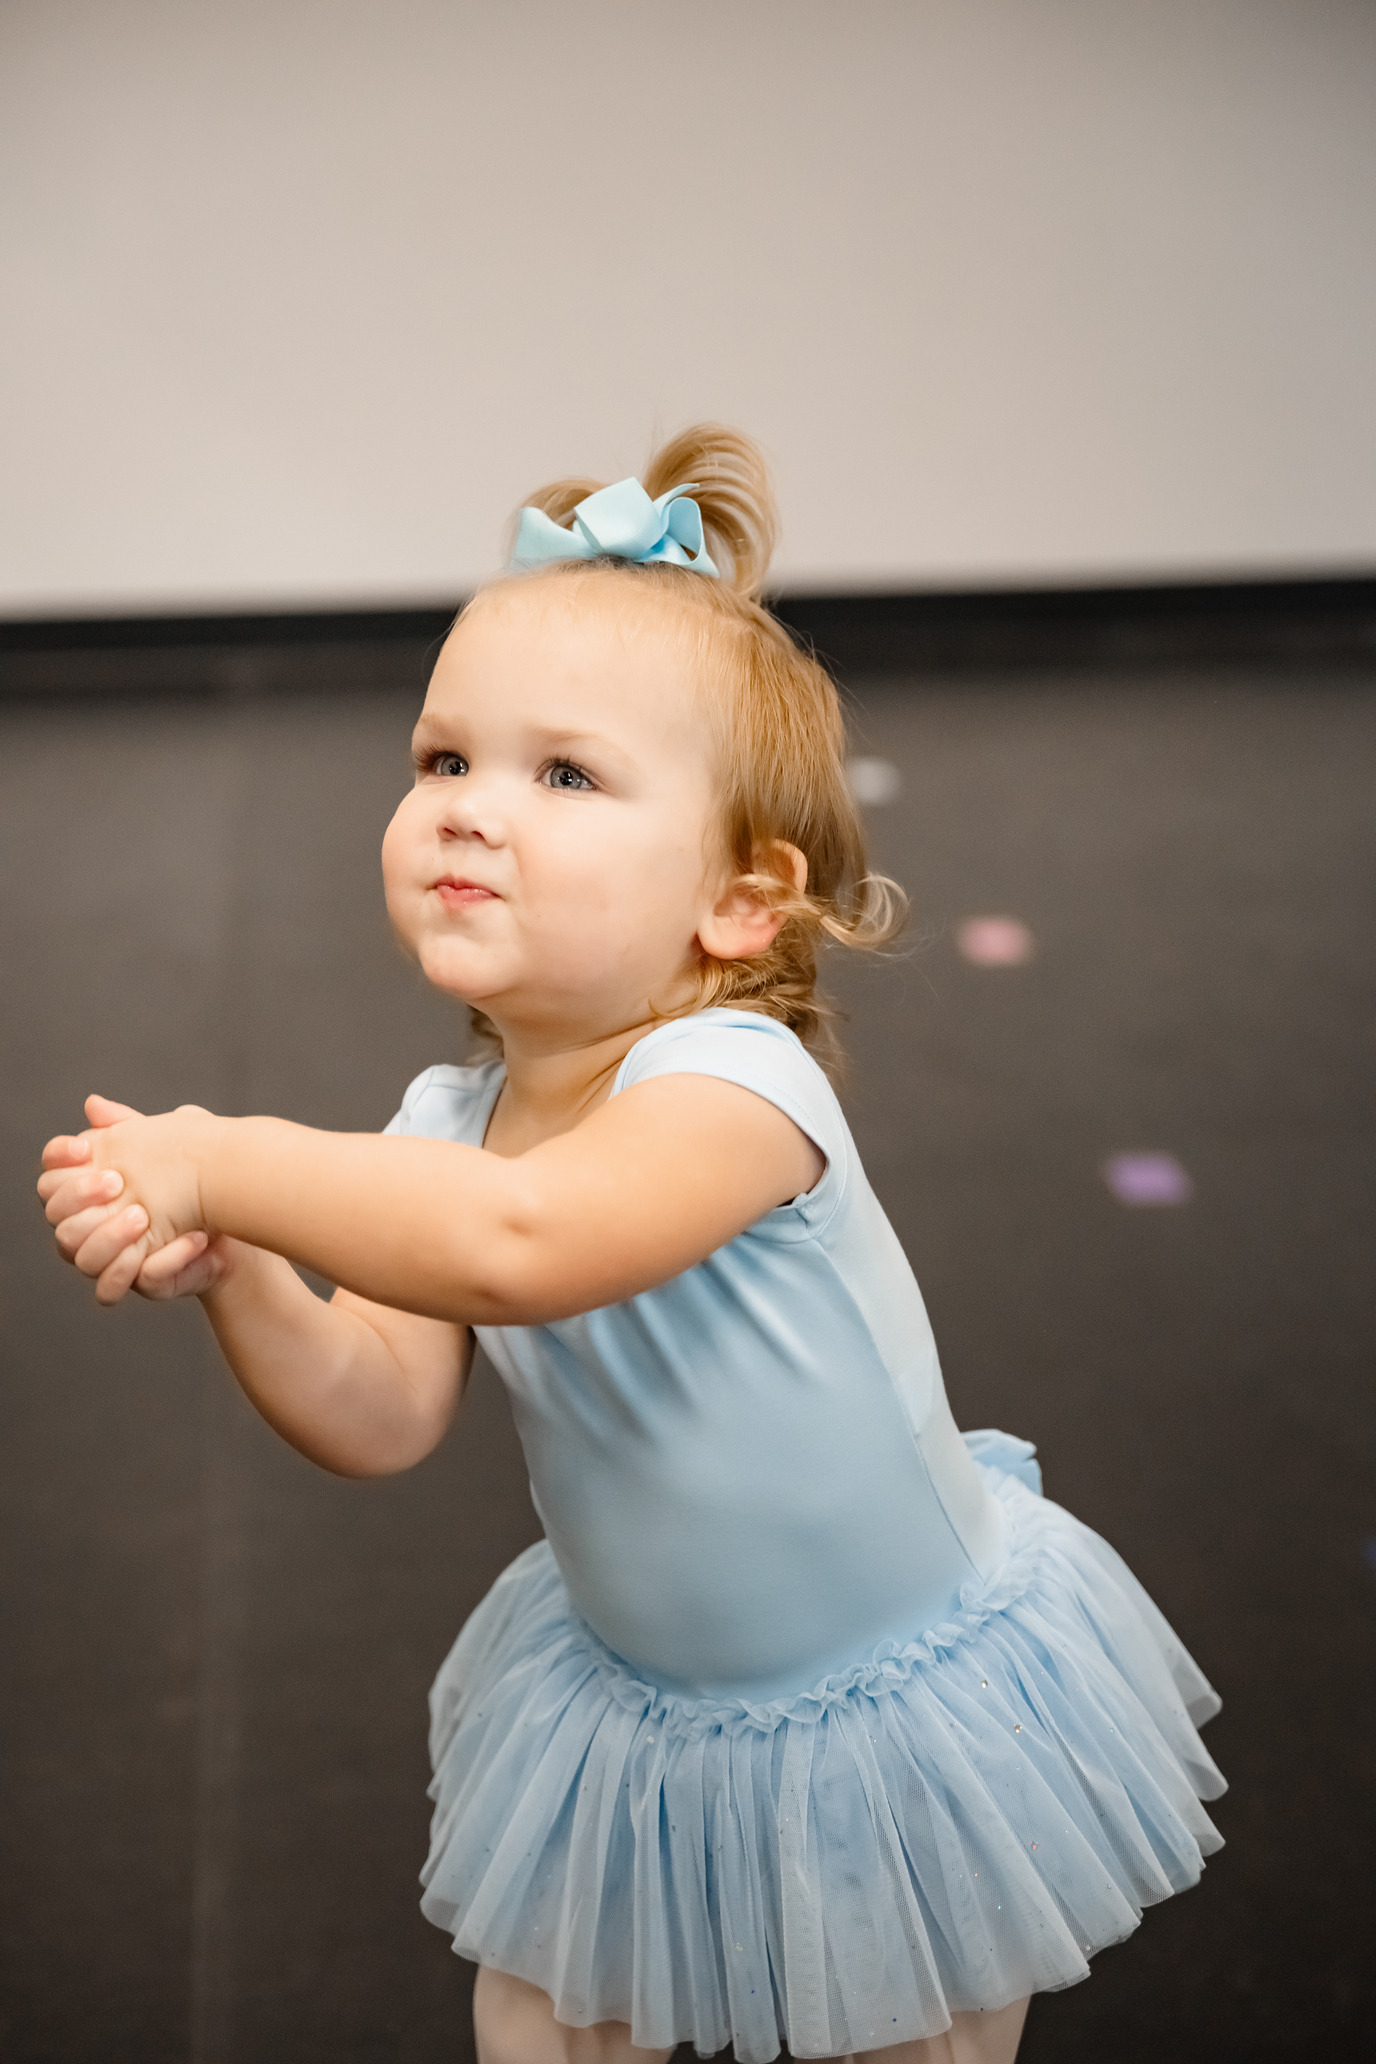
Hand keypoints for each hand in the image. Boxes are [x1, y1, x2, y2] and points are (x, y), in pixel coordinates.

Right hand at [38, 1094, 228, 1304]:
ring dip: (110, 1237)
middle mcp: (93, 1228)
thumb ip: (133, 1127)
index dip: (60, 1161)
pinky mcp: (141, 1284)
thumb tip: (93, 1105)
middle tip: (119, 1181)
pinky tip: (191, 1240)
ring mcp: (114, 1258)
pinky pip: (119, 1287)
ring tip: (147, 1217)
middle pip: (59, 1220)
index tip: (86, 1147)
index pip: (51, 1178)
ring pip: (83, 1258)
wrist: (239, 1222)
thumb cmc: (196, 1182)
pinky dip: (158, 1264)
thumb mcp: (171, 1145)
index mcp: (92, 1193)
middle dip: (82, 1198)